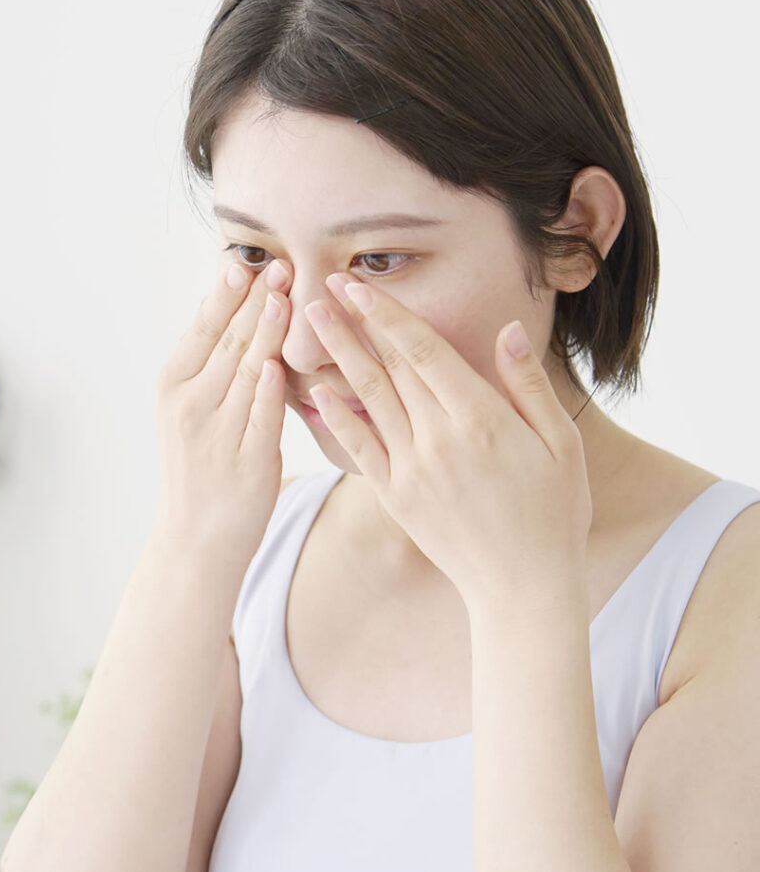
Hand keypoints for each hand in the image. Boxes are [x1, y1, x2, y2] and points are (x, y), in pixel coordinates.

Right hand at [154, 258, 292, 570]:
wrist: (195, 538)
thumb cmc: (199, 466)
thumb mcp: (188, 408)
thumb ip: (207, 362)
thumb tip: (225, 304)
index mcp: (174, 385)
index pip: (203, 328)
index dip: (228, 294)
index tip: (250, 262)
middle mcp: (190, 405)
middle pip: (227, 342)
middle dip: (255, 301)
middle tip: (280, 264)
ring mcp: (217, 434)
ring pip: (246, 371)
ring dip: (267, 331)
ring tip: (286, 296)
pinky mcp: (246, 463)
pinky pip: (261, 418)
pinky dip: (270, 390)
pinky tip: (279, 363)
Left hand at [302, 272, 592, 608]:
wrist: (524, 587)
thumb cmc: (554, 512)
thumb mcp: (561, 443)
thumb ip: (528, 385)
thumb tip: (506, 330)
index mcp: (481, 418)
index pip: (423, 351)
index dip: (387, 313)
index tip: (358, 284)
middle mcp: (439, 438)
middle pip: (388, 367)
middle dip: (353, 322)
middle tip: (321, 285)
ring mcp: (412, 469)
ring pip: (367, 399)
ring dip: (337, 355)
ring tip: (311, 321)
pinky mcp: (396, 497)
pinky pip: (359, 449)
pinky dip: (335, 419)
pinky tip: (314, 391)